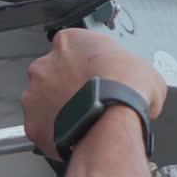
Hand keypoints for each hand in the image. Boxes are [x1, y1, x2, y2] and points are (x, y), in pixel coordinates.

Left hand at [21, 29, 166, 160]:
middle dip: (68, 88)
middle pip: (52, 75)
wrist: (113, 120)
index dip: (85, 65)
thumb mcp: (143, 69)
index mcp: (68, 42)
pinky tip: (74, 135)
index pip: (72, 48)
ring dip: (59, 110)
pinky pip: (41, 128)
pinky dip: (54, 133)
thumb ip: (130, 72)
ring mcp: (34, 94)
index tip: (94, 76)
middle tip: (88, 100)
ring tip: (82, 121)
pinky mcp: (33, 122)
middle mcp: (45, 64)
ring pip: (43, 102)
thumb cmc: (124, 90)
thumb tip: (138, 88)